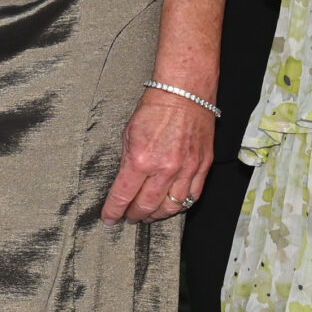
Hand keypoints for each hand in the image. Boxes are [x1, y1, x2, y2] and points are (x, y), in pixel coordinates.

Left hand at [101, 88, 213, 222]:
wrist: (184, 92)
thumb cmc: (156, 107)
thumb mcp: (129, 133)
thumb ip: (127, 161)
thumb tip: (125, 184)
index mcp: (141, 159)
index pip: (123, 196)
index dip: (113, 211)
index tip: (109, 219)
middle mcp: (165, 169)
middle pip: (147, 206)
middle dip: (134, 215)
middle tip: (129, 216)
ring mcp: (186, 169)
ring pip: (171, 208)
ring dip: (156, 215)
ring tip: (149, 214)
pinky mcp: (202, 166)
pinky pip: (192, 197)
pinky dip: (180, 205)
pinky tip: (171, 204)